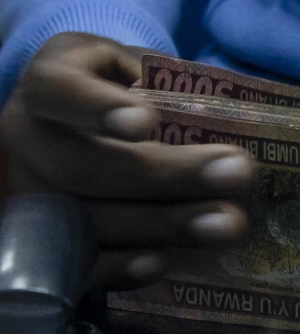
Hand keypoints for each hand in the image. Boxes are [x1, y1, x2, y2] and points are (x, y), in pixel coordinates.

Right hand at [0, 32, 253, 287]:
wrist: (83, 124)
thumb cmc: (121, 88)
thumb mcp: (136, 66)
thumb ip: (167, 82)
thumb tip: (223, 118)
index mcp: (48, 83)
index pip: (57, 90)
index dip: (97, 108)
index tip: (147, 122)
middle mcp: (27, 139)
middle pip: (84, 166)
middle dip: (169, 175)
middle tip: (237, 175)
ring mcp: (31, 194)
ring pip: (87, 218)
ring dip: (164, 225)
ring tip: (229, 224)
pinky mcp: (44, 241)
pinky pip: (77, 263)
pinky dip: (121, 266)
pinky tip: (165, 262)